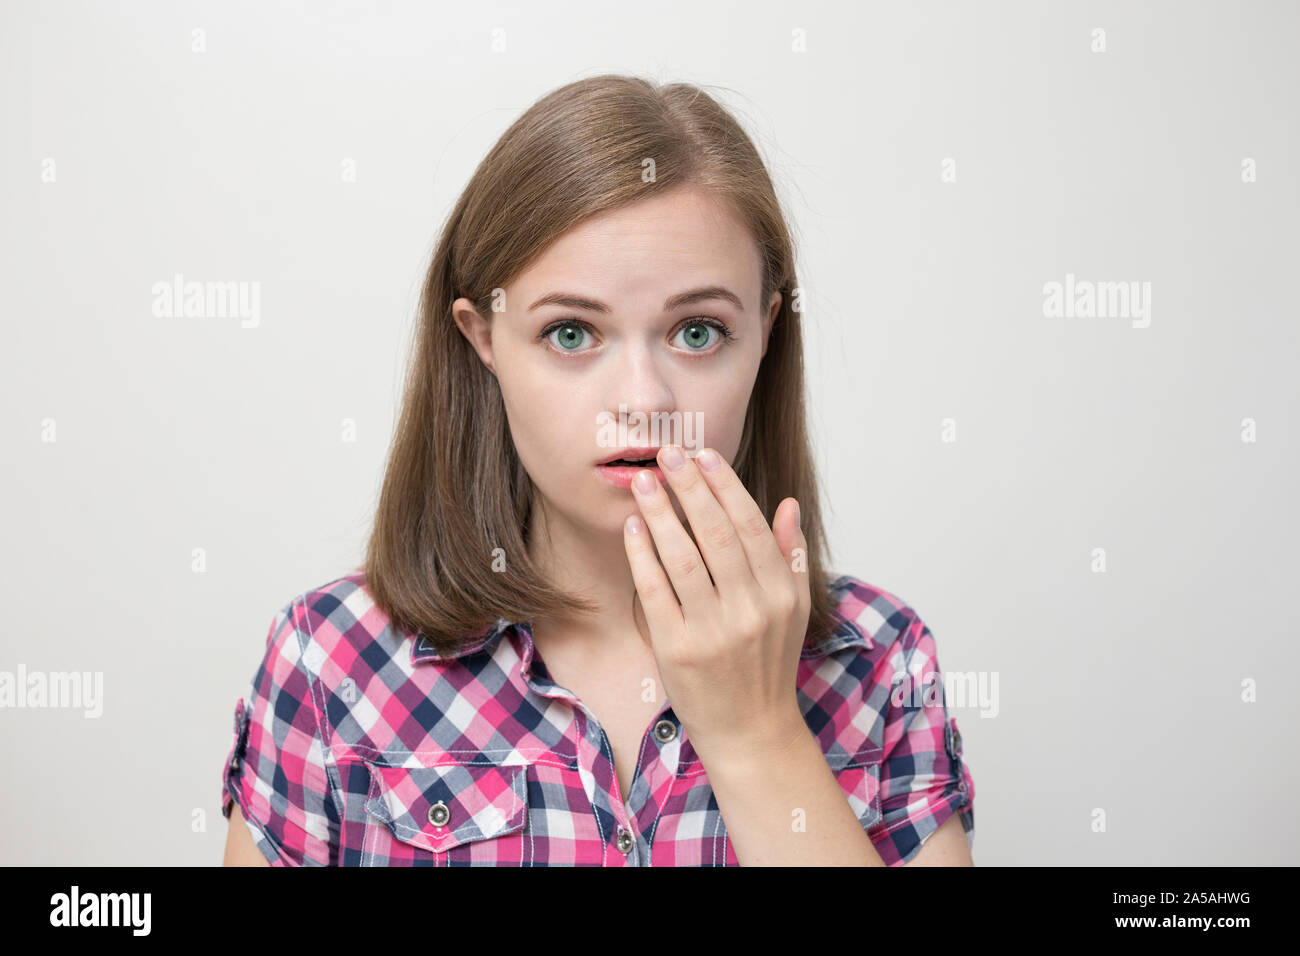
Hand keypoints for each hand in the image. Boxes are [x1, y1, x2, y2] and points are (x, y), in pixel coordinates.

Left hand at [622, 444, 811, 759]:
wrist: (751, 731)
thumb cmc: (768, 665)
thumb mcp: (793, 611)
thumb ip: (791, 556)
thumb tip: (787, 504)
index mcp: (780, 594)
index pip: (750, 526)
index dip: (726, 487)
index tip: (705, 455)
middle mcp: (750, 610)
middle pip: (717, 534)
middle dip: (690, 488)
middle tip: (669, 453)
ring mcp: (712, 630)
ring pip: (684, 557)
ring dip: (662, 513)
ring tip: (645, 482)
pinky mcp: (677, 649)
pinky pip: (656, 591)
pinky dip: (643, 555)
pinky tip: (633, 527)